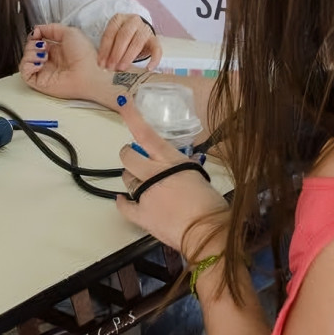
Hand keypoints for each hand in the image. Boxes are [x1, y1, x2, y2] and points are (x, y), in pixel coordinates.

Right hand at [19, 24, 111, 103]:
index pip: (37, 41)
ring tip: (44, 53)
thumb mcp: (70, 32)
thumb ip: (52, 28)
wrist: (89, 73)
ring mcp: (44, 72)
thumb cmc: (85, 55)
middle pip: (29, 49)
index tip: (37, 32)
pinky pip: (25, 73)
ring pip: (25, 60)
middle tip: (42, 45)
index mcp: (57, 50)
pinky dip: (28, 64)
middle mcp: (50, 61)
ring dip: (31, 52)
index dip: (34, 35)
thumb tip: (37, 28)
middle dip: (32, 43)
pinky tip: (40, 62)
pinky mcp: (40, 82)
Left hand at [98, 14, 161, 70]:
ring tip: (121, 68)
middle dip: (116, 53)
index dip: (105, 49)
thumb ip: (108, 47)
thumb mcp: (113, 37)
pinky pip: (156, 49)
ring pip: (137, 43)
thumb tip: (103, 65)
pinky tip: (148, 68)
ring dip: (128, 57)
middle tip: (111, 67)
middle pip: (124, 36)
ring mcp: (145, 29)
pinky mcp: (155, 39)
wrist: (138, 31)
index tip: (101, 63)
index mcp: (119, 18)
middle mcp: (133, 21)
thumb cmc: (122, 37)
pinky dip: (154, 59)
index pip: (110, 33)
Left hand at [115, 104, 228, 259]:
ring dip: (132, 178)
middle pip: (128, 156)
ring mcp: (144, 194)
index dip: (132, 116)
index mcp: (170, 160)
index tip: (122, 101)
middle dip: (129, 155)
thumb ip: (184, 167)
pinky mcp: (141, 215)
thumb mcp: (199, 176)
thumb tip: (182, 164)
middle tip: (137, 159)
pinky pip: (124, 205)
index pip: (146, 134)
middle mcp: (153, 173)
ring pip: (127, 178)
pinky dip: (123, 202)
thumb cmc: (210, 203)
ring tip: (144, 184)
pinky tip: (122, 200)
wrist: (207, 233)